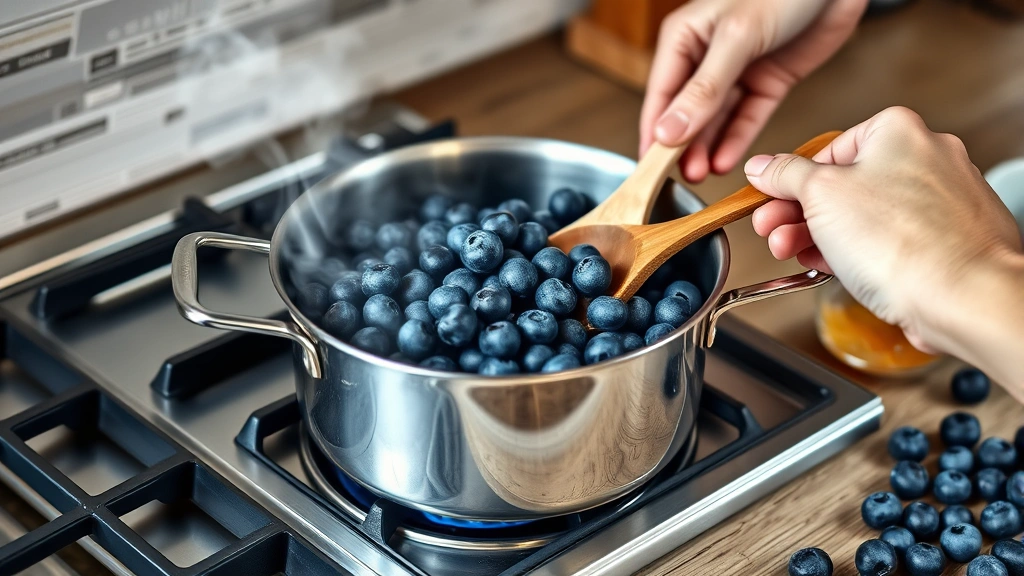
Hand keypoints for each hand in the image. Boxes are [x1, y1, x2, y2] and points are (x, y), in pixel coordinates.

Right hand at [640, 0, 866, 181]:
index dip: (654, 133)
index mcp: (685, 37)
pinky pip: (747, 117)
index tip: (650, 168)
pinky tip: (725, 161)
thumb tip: (668, 131)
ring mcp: (738, 71)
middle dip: (682, 146)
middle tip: (680, 177)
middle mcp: (706, 56)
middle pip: (687, 112)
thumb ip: (704, 89)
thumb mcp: (737, 38)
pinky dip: (737, 139)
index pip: (661, 94)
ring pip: (716, 119)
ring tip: (700, 174)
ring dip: (707, 147)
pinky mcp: (768, 82)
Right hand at [747, 106, 1023, 389]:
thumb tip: (764, 166)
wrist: (963, 297)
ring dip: (820, 236)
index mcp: (897, 131)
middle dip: (798, 214)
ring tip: (794, 254)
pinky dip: (856, 252)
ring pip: (864, 214)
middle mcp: (926, 157)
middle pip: (842, 183)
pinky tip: (832, 266)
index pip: (826, 149)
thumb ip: (785, 175)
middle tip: (772, 231)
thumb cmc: (905, 242)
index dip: (789, 180)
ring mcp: (940, 200)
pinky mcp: (945, 240)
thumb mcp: (820, 194)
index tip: (768, 200)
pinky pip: (889, 240)